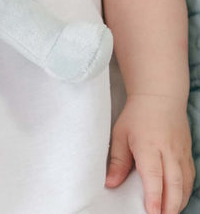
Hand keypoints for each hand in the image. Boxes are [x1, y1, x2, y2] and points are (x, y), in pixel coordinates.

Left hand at [106, 94, 194, 213]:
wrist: (159, 98)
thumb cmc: (136, 116)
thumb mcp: (120, 134)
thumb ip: (117, 160)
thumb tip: (110, 183)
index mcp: (148, 145)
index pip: (153, 175)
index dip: (154, 196)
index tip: (151, 213)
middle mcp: (168, 151)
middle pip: (173, 184)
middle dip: (169, 206)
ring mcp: (181, 153)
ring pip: (185, 183)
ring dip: (178, 202)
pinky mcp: (188, 154)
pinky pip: (190, 177)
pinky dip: (185, 192)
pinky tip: (178, 201)